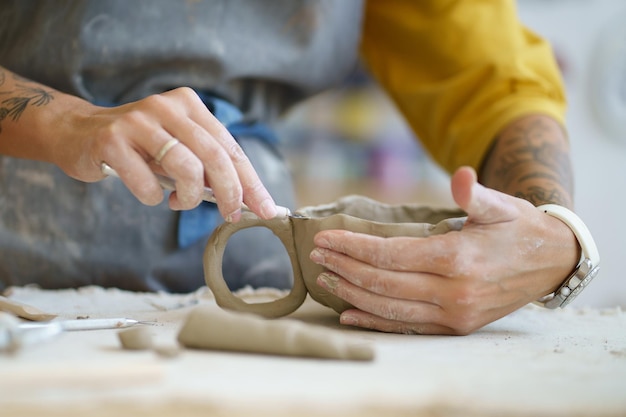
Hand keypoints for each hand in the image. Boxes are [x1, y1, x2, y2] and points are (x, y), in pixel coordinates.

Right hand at [55, 87, 278, 221]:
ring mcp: (138, 121)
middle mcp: (167, 107)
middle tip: (232, 216)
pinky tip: (150, 194)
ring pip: (186, 166)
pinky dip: (153, 197)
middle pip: (215, 155)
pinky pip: (146, 181)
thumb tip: (245, 200)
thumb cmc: (139, 148)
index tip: (265, 208)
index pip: (230, 147)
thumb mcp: (177, 149)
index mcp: (189, 105)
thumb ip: (207, 166)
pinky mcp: (111, 139)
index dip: (250, 181)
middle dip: (231, 193)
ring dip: (189, 197)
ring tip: (178, 202)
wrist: (78, 132)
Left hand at [309, 166, 579, 334]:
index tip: (324, 238)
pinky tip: (349, 314)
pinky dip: (374, 320)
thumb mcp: (501, 204)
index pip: (389, 254)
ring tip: (325, 278)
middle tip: (316, 255)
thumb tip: (461, 175)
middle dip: (344, 266)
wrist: (552, 261)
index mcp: (457, 259)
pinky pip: (407, 326)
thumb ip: (474, 194)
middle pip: (382, 282)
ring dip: (352, 293)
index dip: (353, 246)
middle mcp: (453, 292)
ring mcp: (454, 314)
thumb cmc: (520, 227)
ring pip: (389, 307)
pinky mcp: (456, 326)